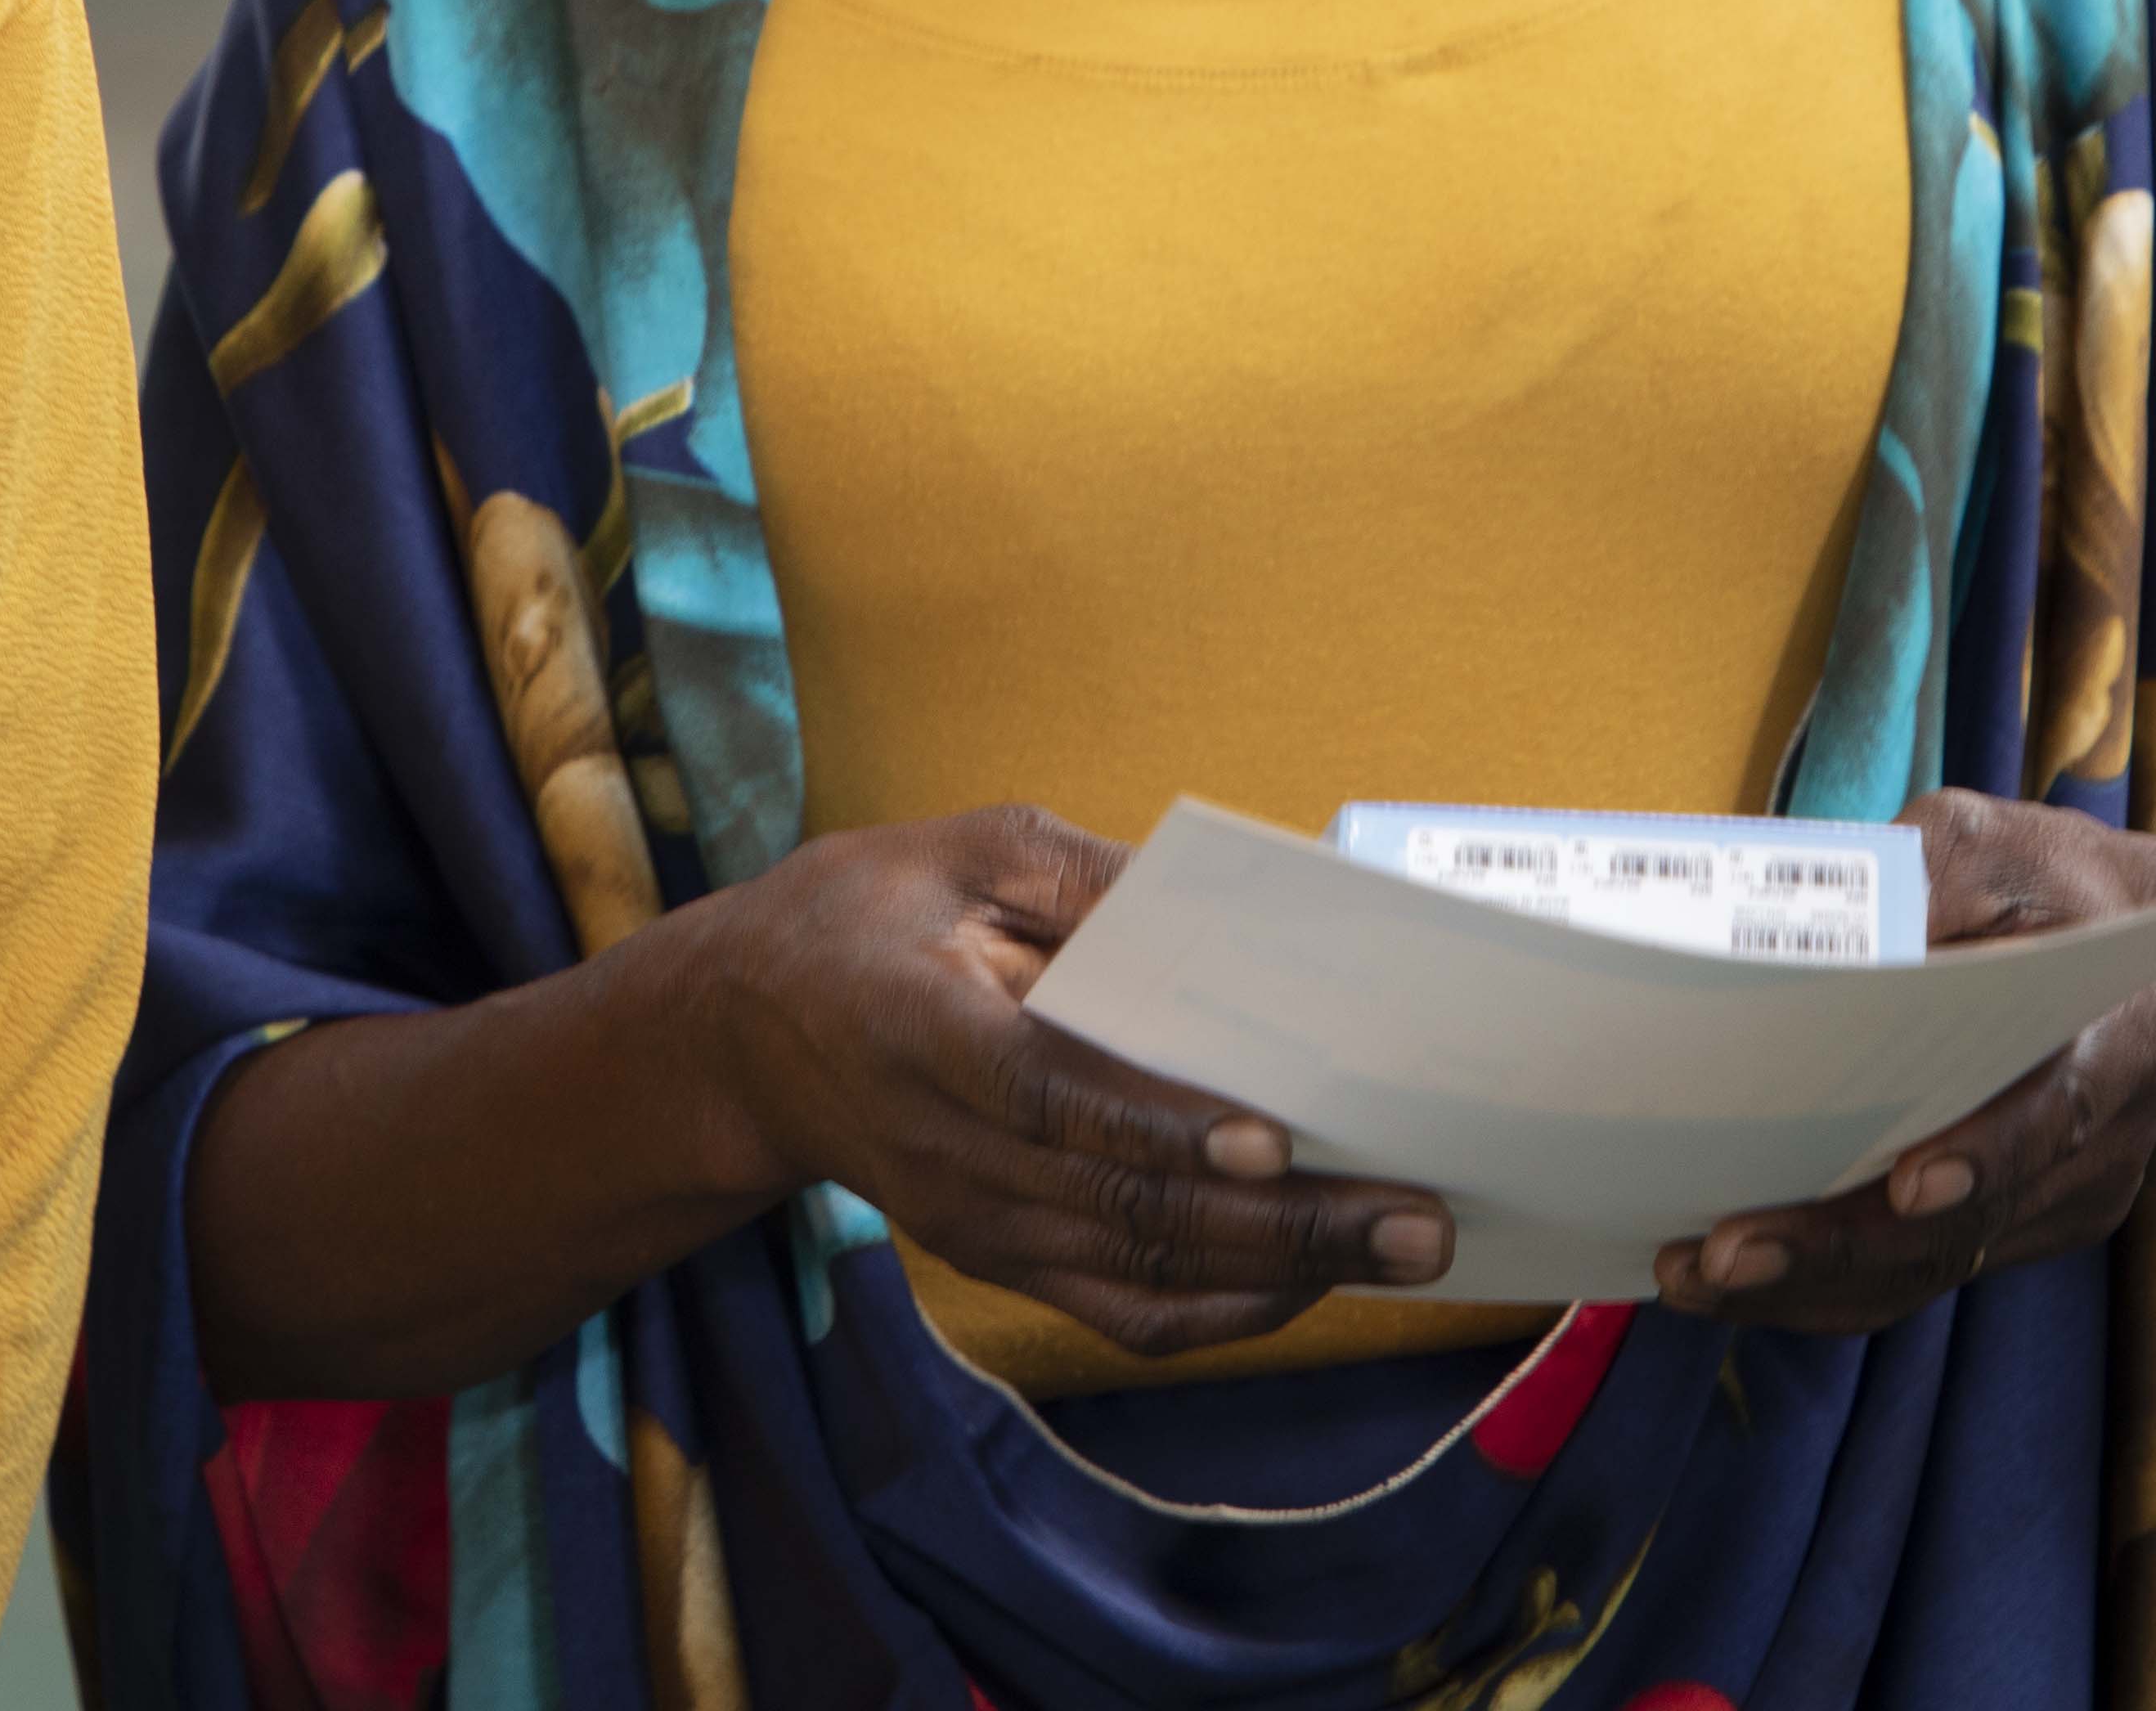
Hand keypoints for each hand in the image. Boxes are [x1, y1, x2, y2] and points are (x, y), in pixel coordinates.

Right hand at [719, 803, 1454, 1358]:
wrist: (740, 1037)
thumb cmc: (863, 916)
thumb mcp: (959, 847)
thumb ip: (1081, 872)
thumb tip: (1214, 899)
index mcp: (923, 1028)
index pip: (1050, 1095)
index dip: (1158, 1126)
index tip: (1267, 1139)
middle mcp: (948, 1150)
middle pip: (1124, 1204)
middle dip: (1284, 1219)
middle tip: (1416, 1212)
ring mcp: (972, 1221)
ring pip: (1137, 1270)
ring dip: (1280, 1269)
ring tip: (1402, 1246)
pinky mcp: (996, 1254)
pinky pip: (1118, 1307)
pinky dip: (1220, 1308)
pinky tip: (1309, 1279)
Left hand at [1652, 790, 2155, 1333]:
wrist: (2133, 955)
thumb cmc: (2047, 889)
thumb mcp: (1992, 843)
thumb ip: (1921, 877)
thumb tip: (1813, 929)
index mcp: (2113, 1036)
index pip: (2056, 1116)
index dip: (1985, 1157)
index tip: (1907, 1183)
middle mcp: (2094, 1145)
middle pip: (1965, 1226)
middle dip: (1838, 1246)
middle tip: (1723, 1255)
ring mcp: (2055, 1202)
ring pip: (1928, 1270)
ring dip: (1805, 1285)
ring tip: (1692, 1276)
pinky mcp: (2012, 1229)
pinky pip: (1915, 1276)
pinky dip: (1822, 1283)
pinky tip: (1731, 1277)